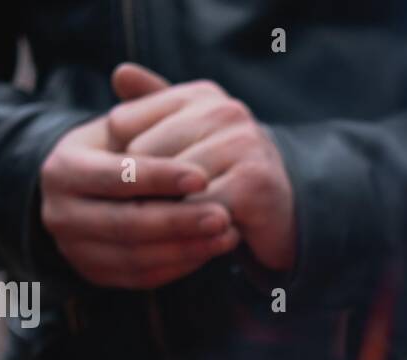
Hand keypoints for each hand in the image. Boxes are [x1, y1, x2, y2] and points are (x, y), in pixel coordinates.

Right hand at [39, 113, 240, 288]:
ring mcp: (75, 250)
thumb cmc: (117, 151)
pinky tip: (211, 251)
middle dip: (179, 221)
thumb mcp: (121, 127)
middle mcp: (61, 213)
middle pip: (125, 224)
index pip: (116, 176)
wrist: (90, 194)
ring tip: (227, 233)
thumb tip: (128, 73)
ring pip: (135, 257)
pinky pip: (141, 278)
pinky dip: (180, 266)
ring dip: (186, 248)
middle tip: (224, 215)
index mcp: (63, 168)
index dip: (159, 178)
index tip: (203, 176)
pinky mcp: (96, 275)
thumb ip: (135, 109)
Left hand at [107, 64, 297, 272]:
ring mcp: (243, 143)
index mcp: (200, 95)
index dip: (121, 163)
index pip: (123, 123)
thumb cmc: (228, 177)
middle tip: (152, 213)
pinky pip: (198, 210)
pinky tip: (199, 238)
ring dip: (166, 214)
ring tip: (176, 227)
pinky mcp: (255, 182)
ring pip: (169, 184)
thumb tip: (120, 74)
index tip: (135, 185)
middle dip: (140, 191)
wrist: (286, 216)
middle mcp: (224, 110)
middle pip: (142, 154)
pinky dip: (192, 231)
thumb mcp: (189, 139)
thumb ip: (154, 109)